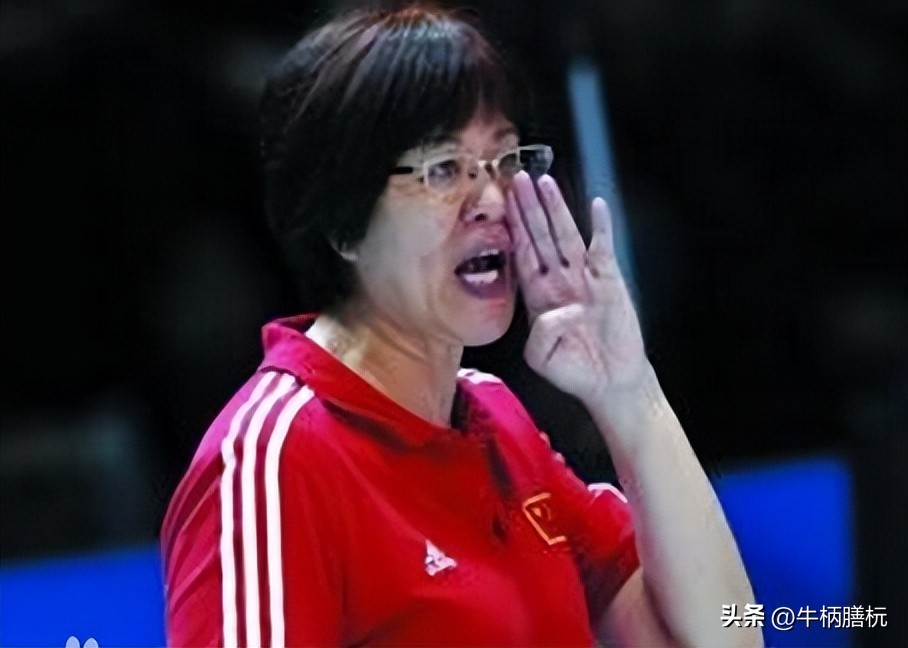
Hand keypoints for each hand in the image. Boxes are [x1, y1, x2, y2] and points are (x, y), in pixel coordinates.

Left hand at [505, 171, 648, 404]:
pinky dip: (601, 227)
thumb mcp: (541, 357)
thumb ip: (541, 333)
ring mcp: (585, 278)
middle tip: (517, 180)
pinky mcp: (610, 281)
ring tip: (545, 182)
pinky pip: (603, 248)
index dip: (511, 228)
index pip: (521, 253)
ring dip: (556, 208)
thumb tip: (560, 309)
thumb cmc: (575, 370)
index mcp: (538, 295)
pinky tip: (596, 206)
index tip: (499, 204)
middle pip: (540, 235)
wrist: (610, 383)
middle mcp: (559, 280)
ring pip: (566, 235)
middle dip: (527, 207)